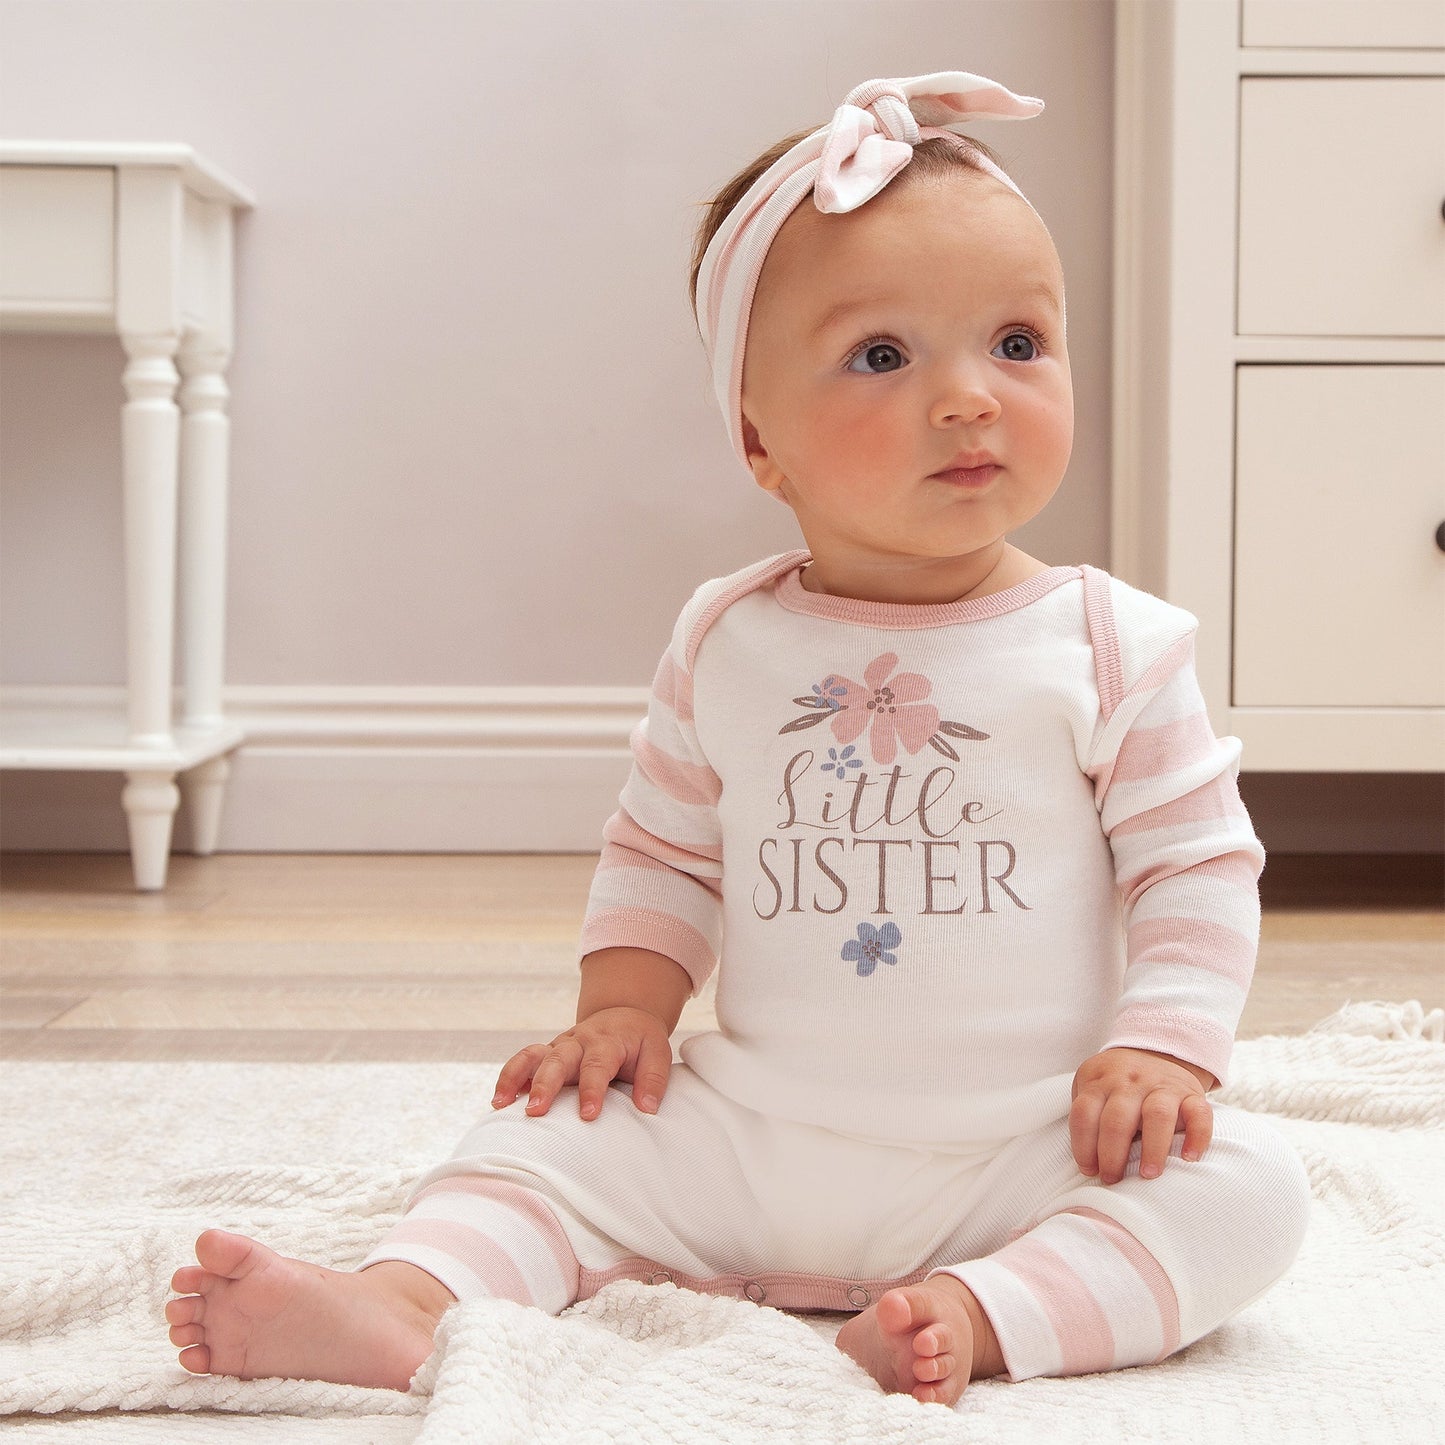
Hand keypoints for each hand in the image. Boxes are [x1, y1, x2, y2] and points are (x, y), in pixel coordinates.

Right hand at [491, 1007, 672, 1121]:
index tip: (588, 1115)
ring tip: (500, 1104)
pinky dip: (509, 1077)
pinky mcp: (548, 1052)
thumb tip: (647, 1109)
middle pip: (558, 1059)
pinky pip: (523, 1060)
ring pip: (533, 1055)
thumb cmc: (640, 1041)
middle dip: (545, 1085)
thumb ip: (653, 1079)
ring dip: (515, 1077)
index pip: (598, 1065)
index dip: (592, 1090)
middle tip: (535, 1111)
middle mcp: (579, 1041)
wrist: (623, 1015)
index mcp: (607, 1041)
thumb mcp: (657, 1053)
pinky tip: (499, 1101)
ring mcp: (560, 1046)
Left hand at [1069, 1047, 1213, 1183]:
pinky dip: (1197, 1136)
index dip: (1083, 1146)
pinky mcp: (1192, 1094)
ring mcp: (1162, 1086)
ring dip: (1152, 1149)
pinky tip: (1189, 1158)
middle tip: (1113, 1179)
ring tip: (1148, 1175)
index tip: (1090, 1170)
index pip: (1084, 1113)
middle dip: (1112, 1154)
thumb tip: (1089, 1163)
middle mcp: (1130, 1081)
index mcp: (1099, 1081)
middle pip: (1117, 1119)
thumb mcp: (1093, 1086)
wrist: (1156, 1051)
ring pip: (1157, 1115)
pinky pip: (1199, 1113)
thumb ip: (1087, 1115)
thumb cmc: (1117, 1083)